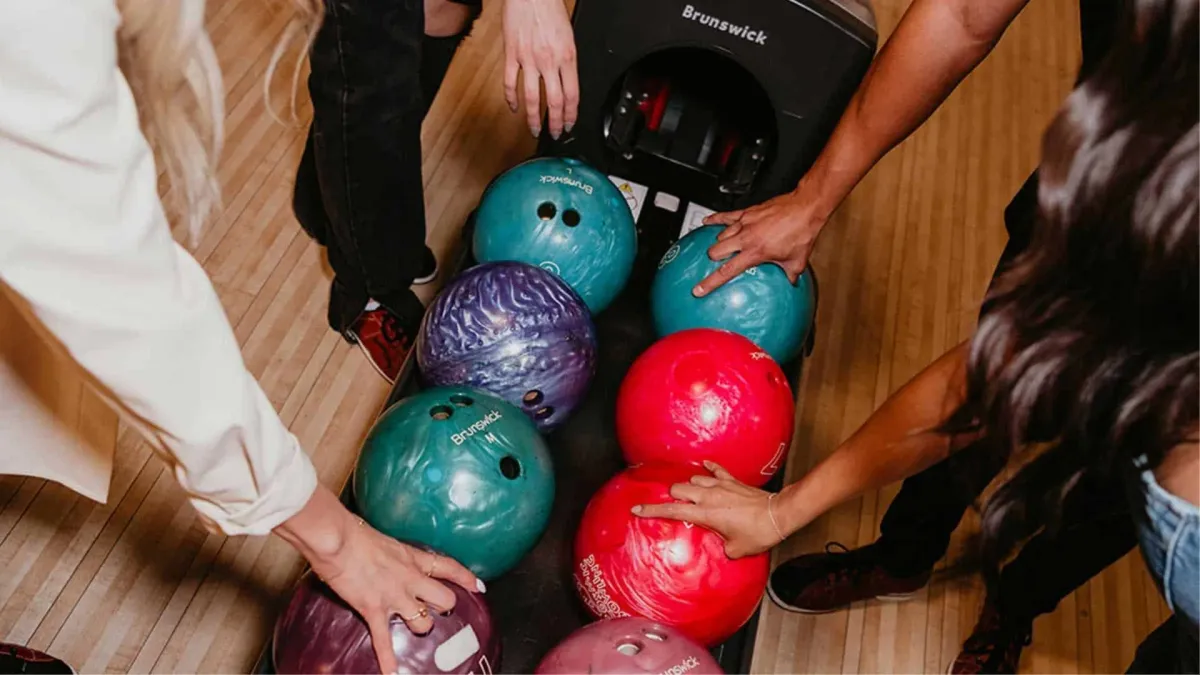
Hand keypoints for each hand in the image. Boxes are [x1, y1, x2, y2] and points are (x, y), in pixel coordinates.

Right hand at [276, 487, 482, 674]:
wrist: (338, 540)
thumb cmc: (355, 535)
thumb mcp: (386, 543)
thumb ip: (394, 557)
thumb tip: (391, 561)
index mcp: (413, 558)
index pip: (448, 568)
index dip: (465, 578)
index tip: (478, 586)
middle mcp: (410, 579)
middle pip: (445, 600)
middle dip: (443, 607)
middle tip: (436, 609)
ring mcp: (394, 596)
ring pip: (423, 623)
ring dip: (419, 627)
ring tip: (413, 627)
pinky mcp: (374, 609)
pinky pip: (384, 640)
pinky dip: (388, 659)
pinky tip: (393, 673)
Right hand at [502, 0, 577, 138]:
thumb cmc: (550, 11)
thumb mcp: (569, 37)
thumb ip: (567, 61)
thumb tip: (568, 82)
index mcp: (567, 57)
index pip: (572, 95)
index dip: (572, 115)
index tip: (570, 125)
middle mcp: (549, 61)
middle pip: (554, 102)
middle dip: (556, 123)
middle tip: (556, 134)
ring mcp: (529, 59)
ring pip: (532, 98)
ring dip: (534, 119)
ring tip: (534, 130)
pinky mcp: (512, 55)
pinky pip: (511, 83)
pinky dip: (512, 99)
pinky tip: (514, 107)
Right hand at [631, 461, 785, 557]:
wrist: (779, 515)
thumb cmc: (757, 534)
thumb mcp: (735, 549)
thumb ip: (722, 546)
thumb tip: (722, 545)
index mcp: (705, 514)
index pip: (672, 511)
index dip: (652, 511)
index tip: (637, 510)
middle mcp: (709, 496)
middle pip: (678, 487)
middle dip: (672, 496)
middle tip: (673, 505)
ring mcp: (721, 485)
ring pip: (694, 478)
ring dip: (690, 485)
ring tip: (690, 494)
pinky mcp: (733, 481)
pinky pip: (716, 469)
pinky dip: (709, 468)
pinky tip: (705, 466)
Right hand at [694, 189, 827, 296]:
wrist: (804, 207)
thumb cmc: (802, 231)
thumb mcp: (798, 261)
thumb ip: (791, 275)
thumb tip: (791, 283)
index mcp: (756, 252)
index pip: (727, 270)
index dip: (710, 282)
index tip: (698, 289)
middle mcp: (746, 238)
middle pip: (716, 250)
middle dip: (712, 259)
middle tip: (713, 265)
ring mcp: (745, 223)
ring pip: (720, 234)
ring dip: (717, 242)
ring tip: (716, 247)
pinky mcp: (747, 212)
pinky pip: (726, 215)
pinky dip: (715, 219)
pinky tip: (708, 221)